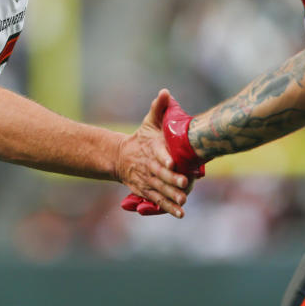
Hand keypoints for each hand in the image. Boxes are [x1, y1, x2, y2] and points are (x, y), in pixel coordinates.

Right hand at [115, 90, 191, 216]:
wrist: (120, 157)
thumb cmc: (141, 139)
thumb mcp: (148, 122)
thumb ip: (159, 108)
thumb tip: (165, 92)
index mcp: (150, 148)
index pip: (157, 153)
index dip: (164, 157)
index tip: (172, 162)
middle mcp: (148, 165)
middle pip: (160, 174)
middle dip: (171, 180)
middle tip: (184, 184)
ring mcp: (146, 179)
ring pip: (159, 189)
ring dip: (171, 196)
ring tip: (183, 202)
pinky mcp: (145, 191)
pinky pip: (157, 200)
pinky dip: (168, 207)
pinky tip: (180, 213)